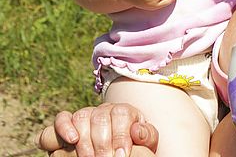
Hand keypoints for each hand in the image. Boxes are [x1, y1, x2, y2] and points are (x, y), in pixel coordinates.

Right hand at [35, 103, 157, 155]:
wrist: (120, 148)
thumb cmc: (134, 146)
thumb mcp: (146, 142)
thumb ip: (146, 135)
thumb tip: (137, 131)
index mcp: (124, 112)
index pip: (121, 114)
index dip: (120, 135)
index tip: (122, 155)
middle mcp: (104, 111)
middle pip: (100, 117)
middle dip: (103, 143)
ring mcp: (85, 116)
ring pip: (81, 116)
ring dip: (85, 141)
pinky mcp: (68, 124)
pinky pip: (62, 118)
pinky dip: (63, 126)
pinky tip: (72, 140)